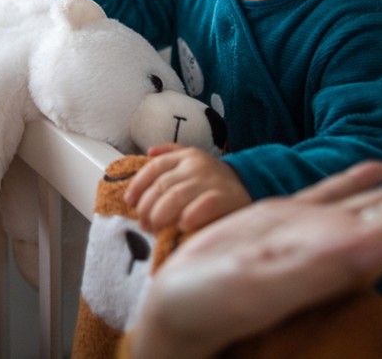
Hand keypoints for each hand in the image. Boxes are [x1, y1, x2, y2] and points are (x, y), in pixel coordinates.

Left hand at [125, 144, 252, 231]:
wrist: (252, 185)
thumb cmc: (214, 179)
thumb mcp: (194, 159)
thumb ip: (171, 155)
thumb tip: (149, 152)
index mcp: (186, 156)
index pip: (154, 168)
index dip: (138, 185)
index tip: (129, 202)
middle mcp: (196, 165)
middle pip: (161, 186)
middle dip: (147, 207)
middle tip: (144, 224)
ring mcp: (210, 181)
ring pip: (175, 196)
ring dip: (160, 215)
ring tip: (155, 229)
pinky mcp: (225, 198)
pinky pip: (202, 206)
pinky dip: (189, 216)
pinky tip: (181, 226)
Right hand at [127, 129, 381, 358]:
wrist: (175, 320)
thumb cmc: (208, 309)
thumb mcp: (261, 284)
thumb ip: (316, 265)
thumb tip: (375, 245)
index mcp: (343, 255)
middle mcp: (339, 243)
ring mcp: (314, 235)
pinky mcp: (282, 226)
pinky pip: (332, 195)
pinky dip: (360, 177)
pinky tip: (379, 165)